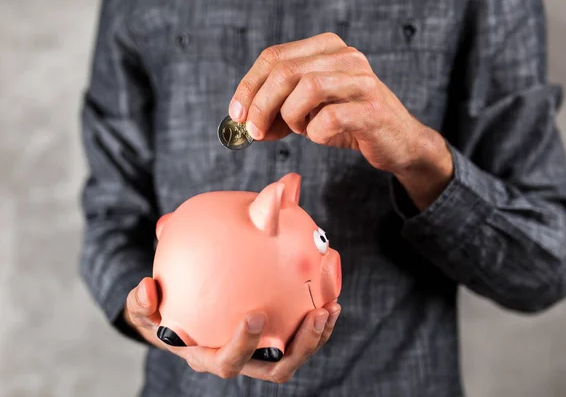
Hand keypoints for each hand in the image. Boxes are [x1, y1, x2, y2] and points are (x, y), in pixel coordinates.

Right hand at [124, 277, 341, 382]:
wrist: (180, 323)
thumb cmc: (162, 316)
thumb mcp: (144, 310)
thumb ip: (141, 302)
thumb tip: (145, 287)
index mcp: (207, 356)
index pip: (228, 361)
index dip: (244, 345)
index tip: (257, 315)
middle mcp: (237, 361)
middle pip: (273, 370)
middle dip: (299, 348)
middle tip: (314, 315)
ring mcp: (258, 355)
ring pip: (293, 358)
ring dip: (316, 338)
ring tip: (331, 308)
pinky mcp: (273, 343)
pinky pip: (298, 339)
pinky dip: (317, 325)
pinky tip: (330, 297)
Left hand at [228, 32, 453, 209]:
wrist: (396, 142)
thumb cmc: (349, 122)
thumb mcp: (308, 111)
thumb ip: (278, 109)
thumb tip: (245, 122)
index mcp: (326, 47)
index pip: (274, 57)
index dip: (248, 86)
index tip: (237, 115)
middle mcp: (345, 56)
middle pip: (285, 71)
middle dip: (261, 106)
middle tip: (255, 133)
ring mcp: (361, 80)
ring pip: (306, 88)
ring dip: (291, 117)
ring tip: (300, 129)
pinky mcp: (372, 109)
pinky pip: (328, 119)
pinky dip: (315, 133)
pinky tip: (322, 135)